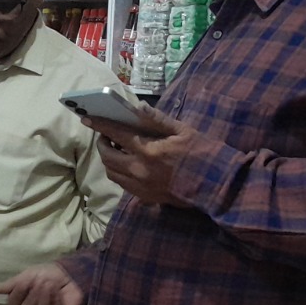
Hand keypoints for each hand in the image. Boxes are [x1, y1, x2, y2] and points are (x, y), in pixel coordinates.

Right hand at [0, 262, 82, 304]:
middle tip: (41, 281)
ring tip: (49, 285)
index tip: (25, 281)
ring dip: (44, 299)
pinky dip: (55, 302)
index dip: (18, 293)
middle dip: (34, 295)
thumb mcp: (27, 275)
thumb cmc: (47, 274)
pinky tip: (58, 292)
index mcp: (21, 303)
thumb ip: (10, 285)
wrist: (70, 274)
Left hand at [83, 107, 198, 206]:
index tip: (87, 118)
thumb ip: (157, 119)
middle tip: (106, 134)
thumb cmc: (203, 154)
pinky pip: (121, 184)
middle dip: (102, 143)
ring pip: (111, 172)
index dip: (100, 125)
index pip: (116, 134)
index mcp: (149, 150)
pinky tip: (126, 164)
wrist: (218, 188)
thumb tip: (137, 107)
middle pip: (107, 156)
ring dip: (108, 159)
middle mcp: (139, 170)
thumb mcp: (183, 131)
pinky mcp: (144, 197)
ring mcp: (140, 186)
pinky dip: (118, 172)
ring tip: (115, 149)